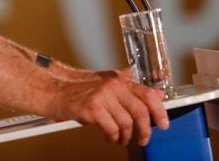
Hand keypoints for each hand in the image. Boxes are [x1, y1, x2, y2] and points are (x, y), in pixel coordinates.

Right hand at [46, 71, 168, 145]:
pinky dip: (113, 137)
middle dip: (145, 129)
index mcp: (120, 79)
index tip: (163, 123)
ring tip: (121, 139)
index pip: (147, 93)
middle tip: (143, 139)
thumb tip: (156, 94)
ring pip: (126, 122)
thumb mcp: (108, 84)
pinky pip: (111, 128)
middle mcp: (113, 85)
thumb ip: (131, 89)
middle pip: (140, 110)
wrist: (56, 91)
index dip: (159, 110)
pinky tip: (109, 137)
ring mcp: (103, 96)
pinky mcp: (93, 108)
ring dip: (126, 136)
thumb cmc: (80, 89)